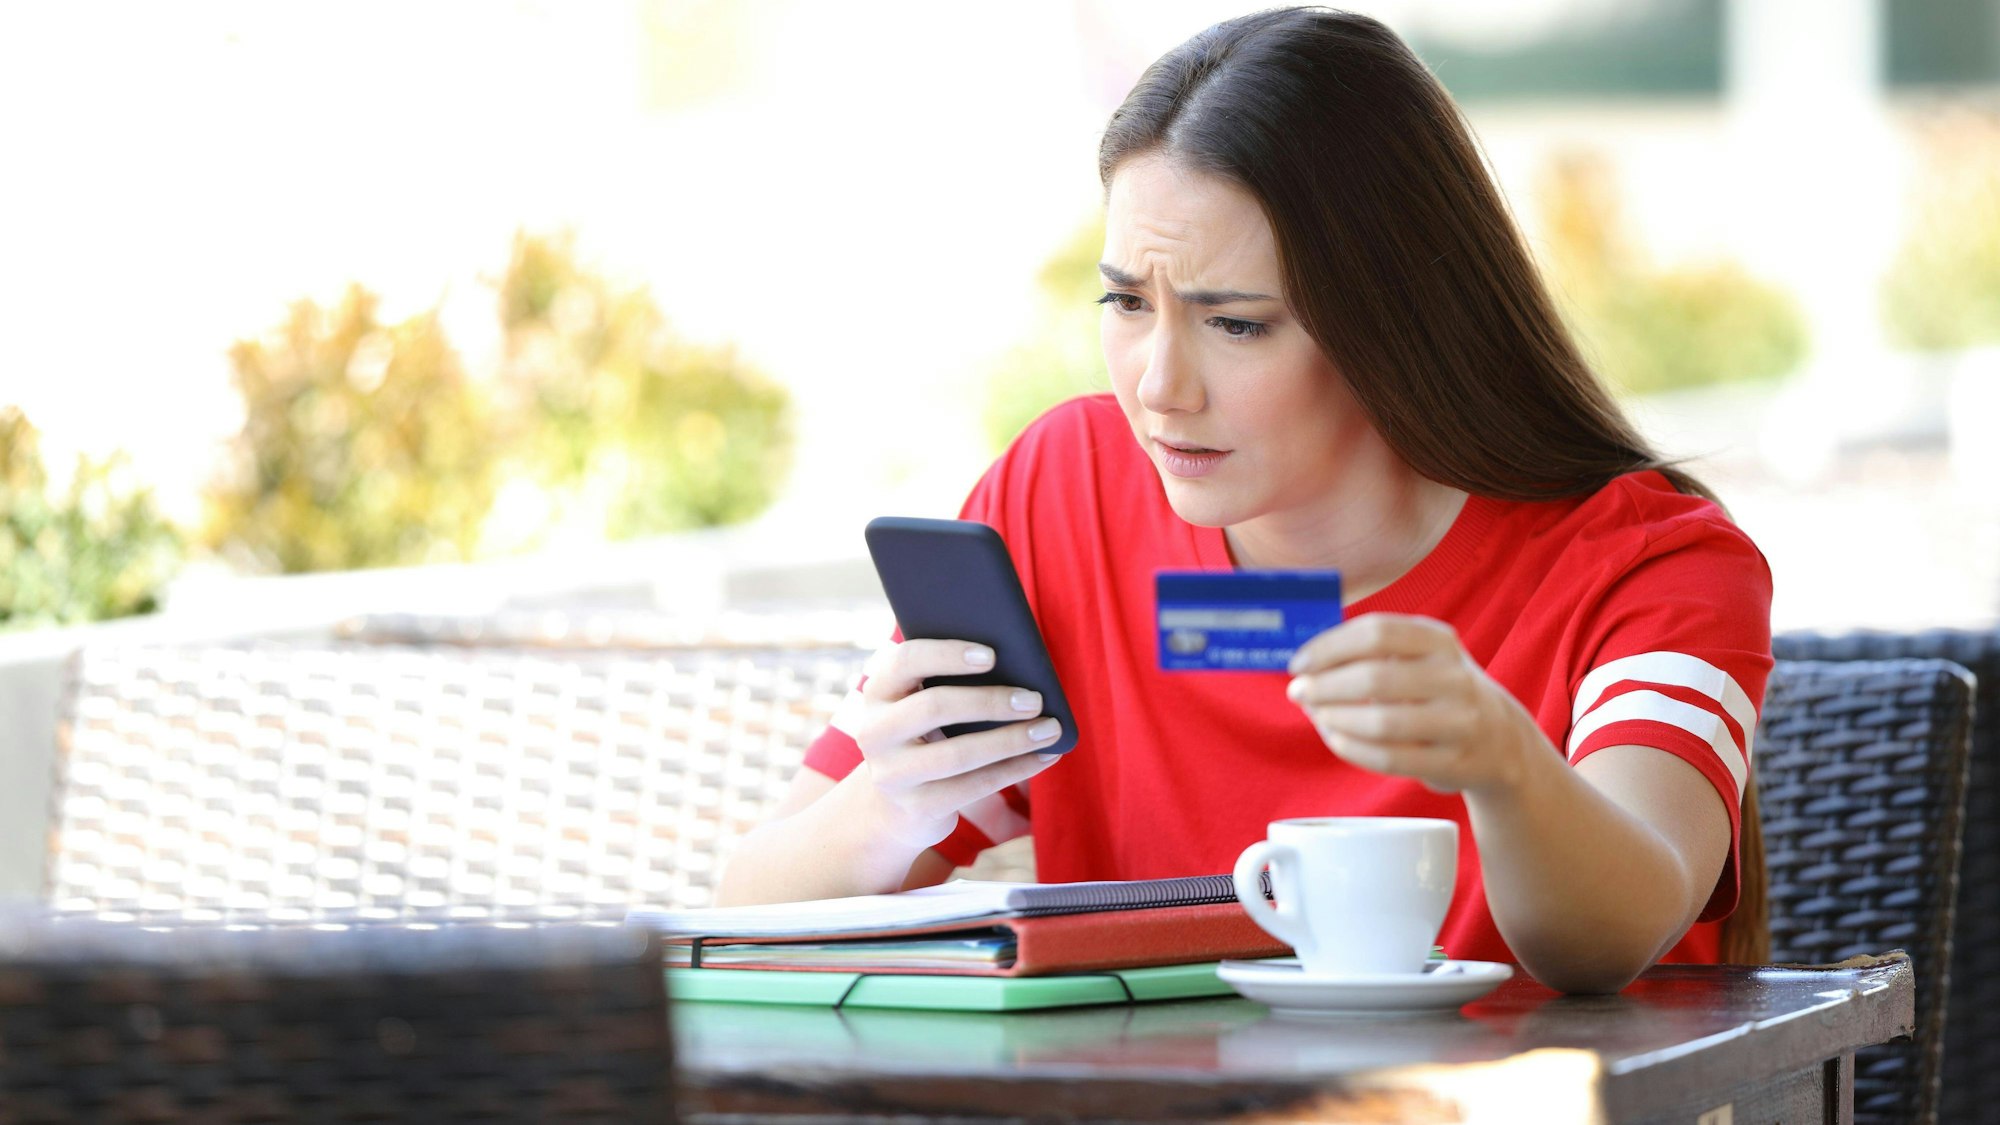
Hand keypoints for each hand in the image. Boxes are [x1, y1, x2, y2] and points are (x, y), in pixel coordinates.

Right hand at [848, 638, 1062, 845]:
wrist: (894, 806)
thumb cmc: (925, 736)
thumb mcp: (922, 705)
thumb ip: (950, 681)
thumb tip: (1022, 666)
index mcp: (878, 691)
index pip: (906, 661)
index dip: (948, 655)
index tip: (992, 655)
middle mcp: (875, 731)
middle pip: (935, 707)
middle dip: (990, 702)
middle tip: (1034, 699)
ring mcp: (892, 774)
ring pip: (959, 754)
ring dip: (1012, 740)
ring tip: (1050, 729)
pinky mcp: (917, 807)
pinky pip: (974, 787)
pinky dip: (1015, 769)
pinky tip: (1045, 756)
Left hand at [1285, 614, 1541, 794]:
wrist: (1501, 740)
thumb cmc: (1438, 691)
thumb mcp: (1420, 657)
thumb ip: (1371, 653)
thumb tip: (1305, 664)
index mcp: (1439, 641)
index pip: (1377, 632)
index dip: (1329, 646)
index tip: (1298, 663)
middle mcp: (1454, 678)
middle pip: (1375, 677)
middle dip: (1325, 685)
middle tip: (1298, 691)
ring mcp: (1459, 722)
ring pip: (1382, 722)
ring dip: (1335, 718)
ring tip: (1316, 714)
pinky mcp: (1454, 763)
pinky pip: (1390, 758)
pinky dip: (1352, 748)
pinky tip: (1335, 738)